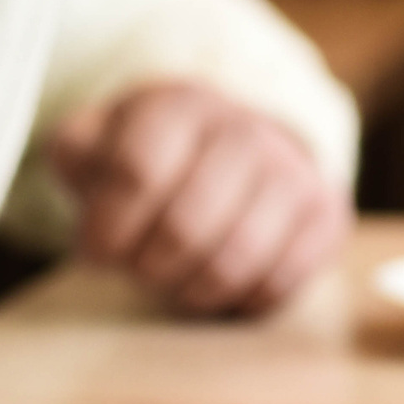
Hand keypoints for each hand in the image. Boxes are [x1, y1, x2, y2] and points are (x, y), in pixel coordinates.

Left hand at [49, 80, 347, 315]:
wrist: (242, 149)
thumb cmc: (156, 157)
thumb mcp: (102, 141)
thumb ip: (77, 152)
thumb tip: (85, 174)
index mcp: (181, 105)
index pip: (137, 173)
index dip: (108, 229)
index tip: (97, 252)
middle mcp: (245, 130)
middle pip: (185, 226)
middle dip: (148, 267)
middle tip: (138, 270)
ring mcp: (294, 172)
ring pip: (235, 259)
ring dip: (191, 289)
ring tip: (175, 281)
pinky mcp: (326, 215)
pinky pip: (280, 281)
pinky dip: (241, 298)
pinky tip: (220, 283)